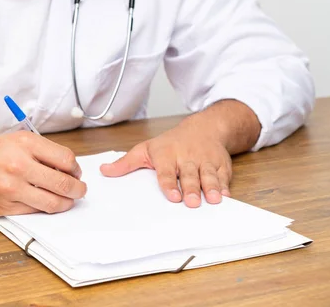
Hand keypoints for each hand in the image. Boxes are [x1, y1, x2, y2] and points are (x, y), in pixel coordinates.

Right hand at [0, 131, 86, 217]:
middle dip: (77, 189)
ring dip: (66, 203)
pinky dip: (44, 208)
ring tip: (67, 201)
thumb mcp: (13, 140)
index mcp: (25, 143)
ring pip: (52, 202)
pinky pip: (35, 211)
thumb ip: (40, 151)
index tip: (75, 173)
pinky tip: (44, 204)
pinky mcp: (4, 206)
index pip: (66, 159)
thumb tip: (67, 168)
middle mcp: (20, 164)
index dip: (76, 169)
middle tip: (80, 191)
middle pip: (63, 183)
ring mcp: (12, 188)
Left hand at [99, 121, 231, 207]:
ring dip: (211, 187)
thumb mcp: (145, 149)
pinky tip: (225, 197)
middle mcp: (187, 157)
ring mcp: (205, 160)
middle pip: (189, 174)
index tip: (172, 196)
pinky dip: (225, 186)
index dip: (169, 183)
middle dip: (191, 188)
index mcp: (167, 154)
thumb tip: (104, 171)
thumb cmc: (170, 143)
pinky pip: (223, 176)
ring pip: (208, 175)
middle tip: (191, 202)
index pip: (166, 171)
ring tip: (212, 200)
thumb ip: (126, 163)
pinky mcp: (221, 164)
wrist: (204, 128)